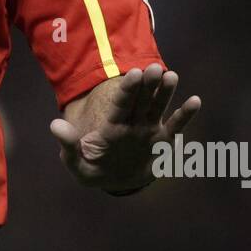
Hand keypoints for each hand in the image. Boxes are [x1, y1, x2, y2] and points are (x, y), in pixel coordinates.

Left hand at [49, 63, 200, 192]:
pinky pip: (175, 126)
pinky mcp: (163, 141)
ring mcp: (148, 129)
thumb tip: (55, 125)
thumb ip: (69, 145)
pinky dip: (185, 115)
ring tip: (172, 76)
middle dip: (147, 84)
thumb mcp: (77, 163)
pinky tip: (195, 101)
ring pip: (158, 106)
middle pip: (140, 99)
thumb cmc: (93, 170)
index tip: (133, 73)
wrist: (112, 182)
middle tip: (155, 68)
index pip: (120, 102)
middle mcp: (132, 122)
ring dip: (165, 92)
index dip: (127, 89)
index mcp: (112, 125)